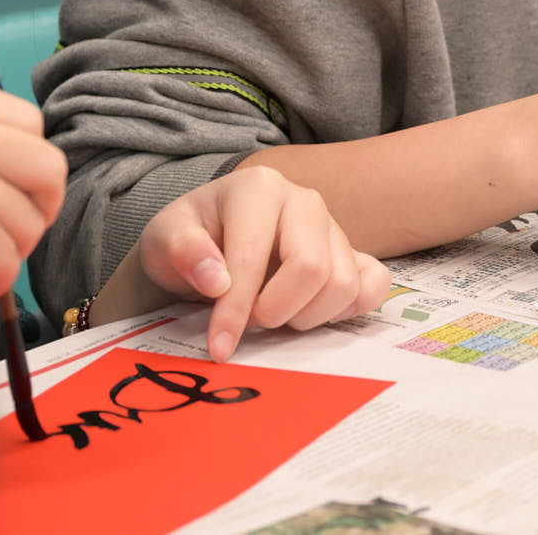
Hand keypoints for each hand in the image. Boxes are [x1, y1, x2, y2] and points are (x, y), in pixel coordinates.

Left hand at [98, 166, 390, 361]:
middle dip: (277, 311)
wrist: (208, 244)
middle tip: (250, 322)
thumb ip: (182, 251)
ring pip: (343, 284)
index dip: (236, 309)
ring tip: (274, 314)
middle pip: (313, 269)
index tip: (219, 347)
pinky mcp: (352, 252)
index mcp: (259, 189)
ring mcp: (334, 226)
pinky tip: (317, 312)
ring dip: (305, 316)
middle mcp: (305, 200)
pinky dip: (351, 306)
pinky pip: (375, 282)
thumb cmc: (187, 241)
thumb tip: (218, 280)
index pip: (255, 257)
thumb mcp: (162, 239)